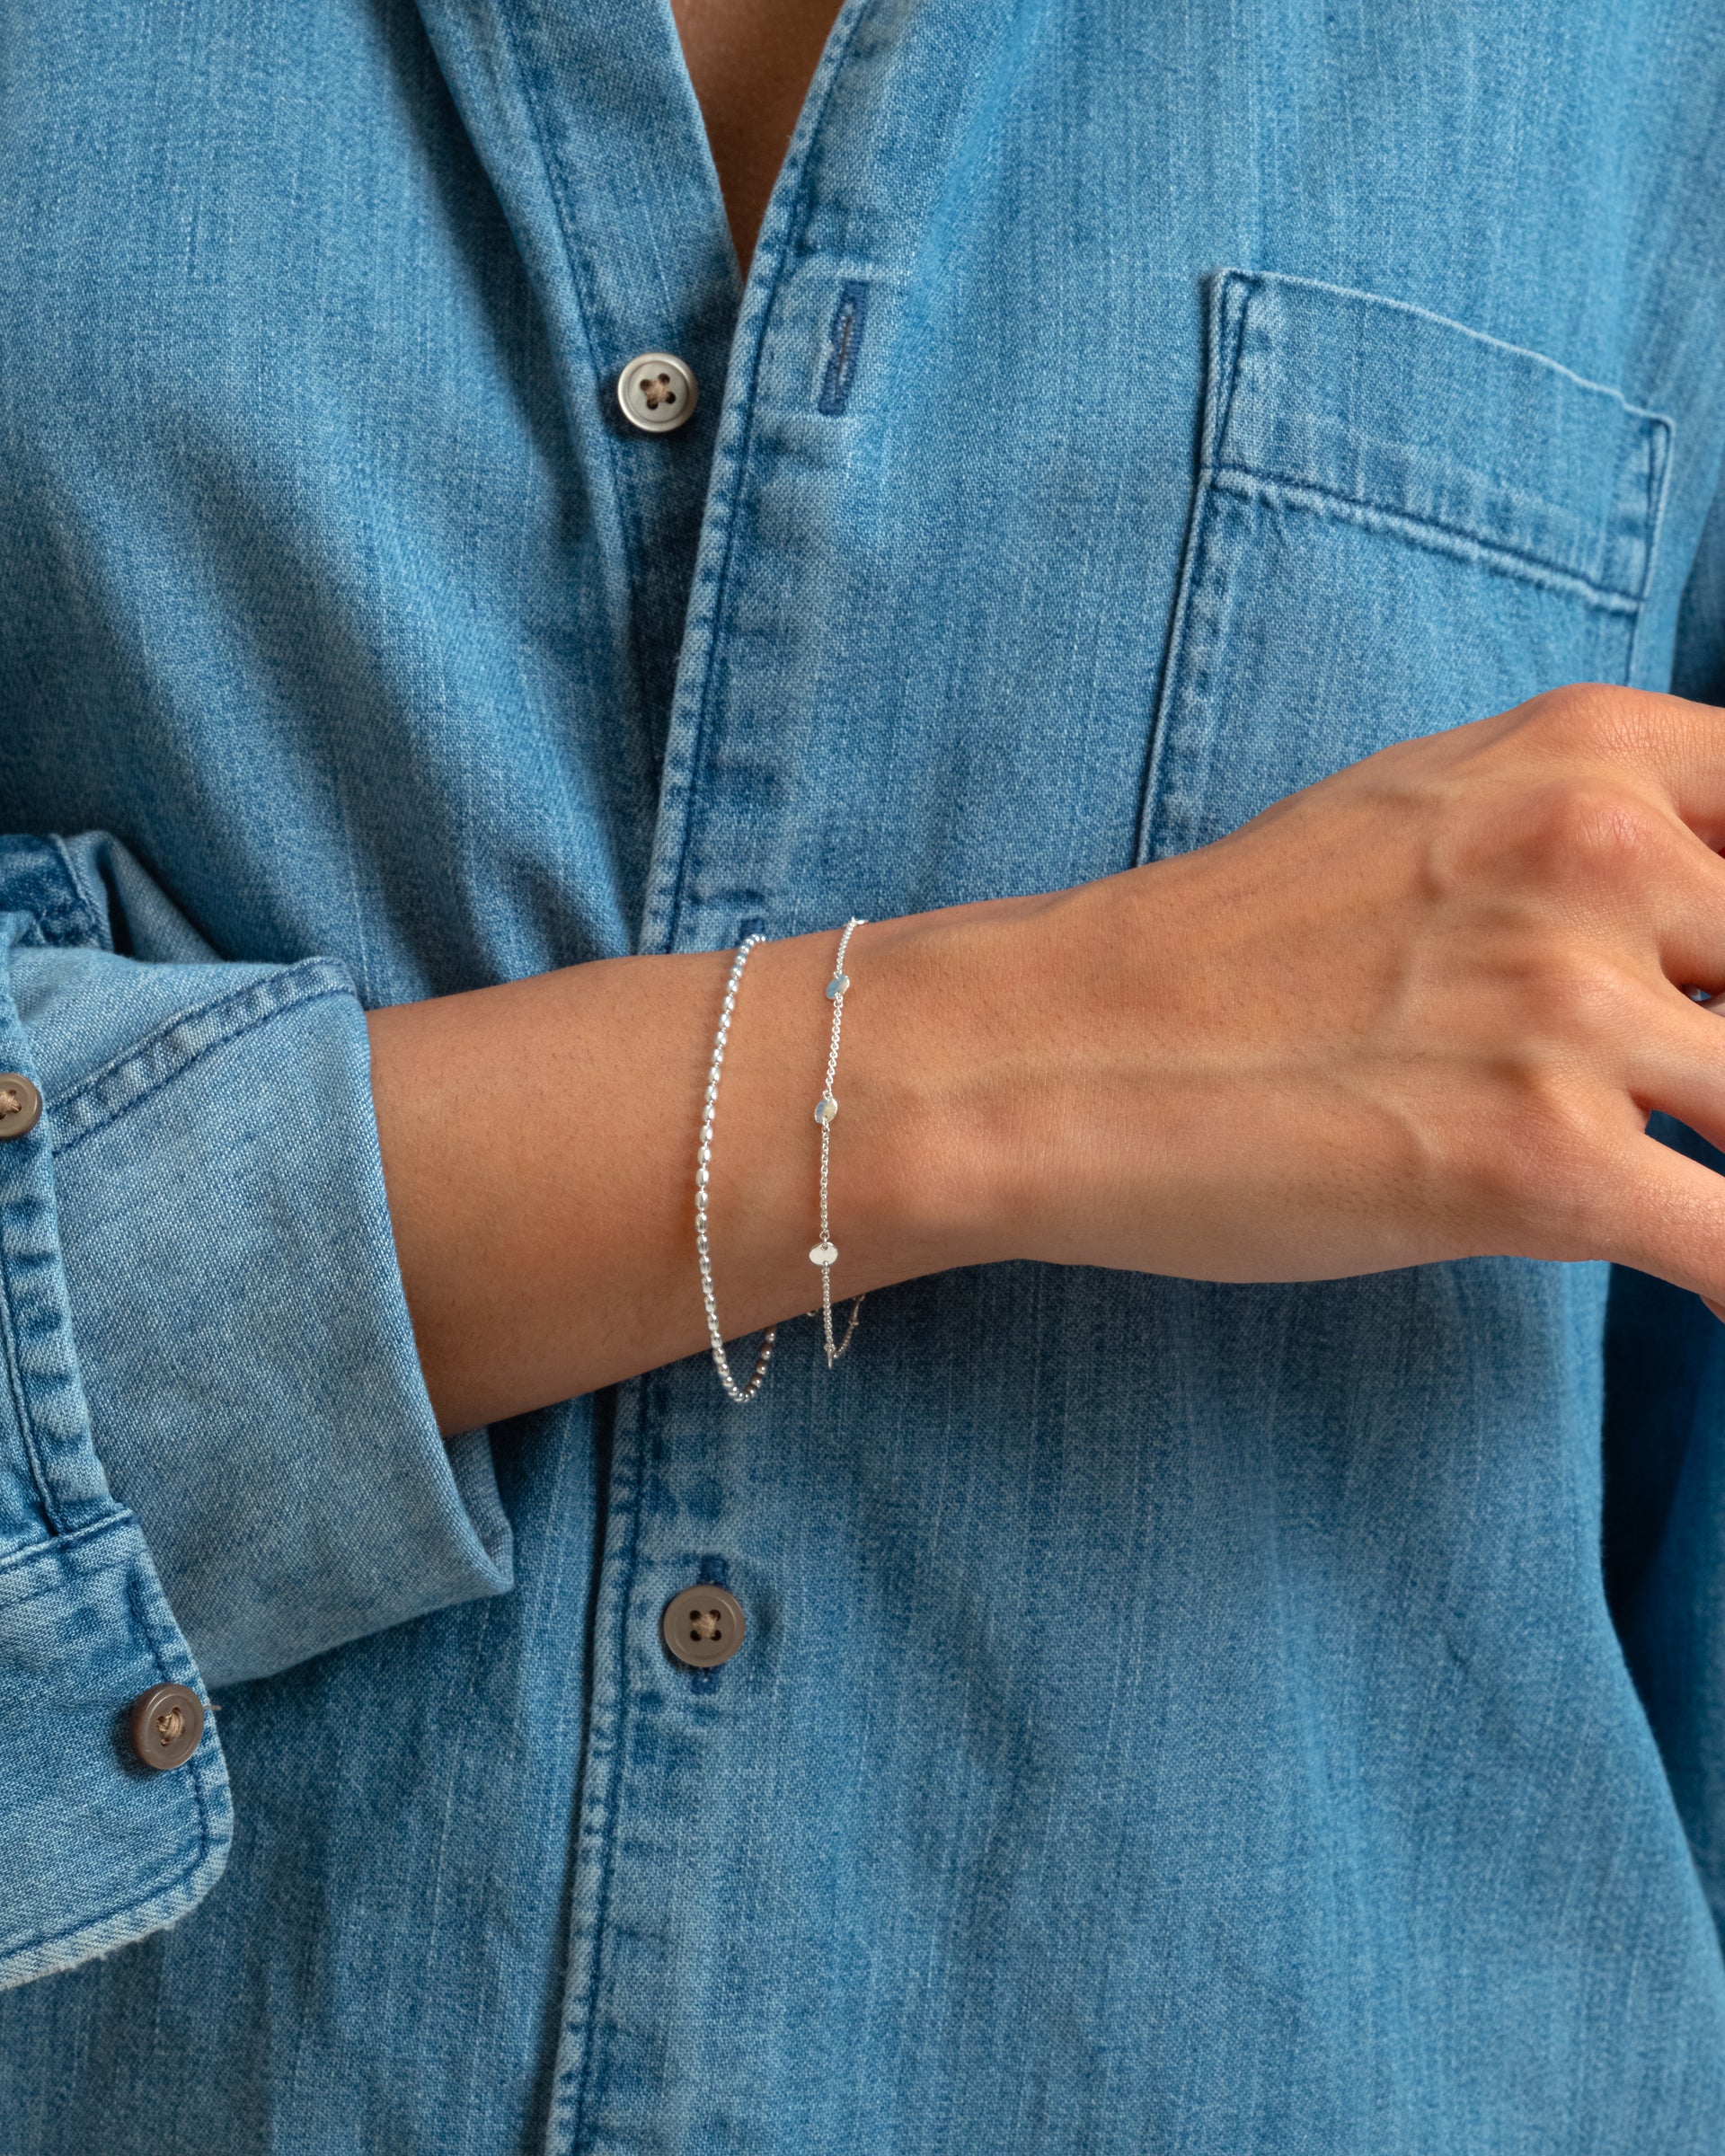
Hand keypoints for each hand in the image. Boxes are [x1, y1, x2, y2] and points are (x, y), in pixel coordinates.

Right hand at [955, 683, 1724, 1299]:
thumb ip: (1595, 830)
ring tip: (1679, 1187)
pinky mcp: (1544, 1165)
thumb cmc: (1228, 947)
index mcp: (1590, 753)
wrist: (1053, 1051)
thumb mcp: (1428, 812)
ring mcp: (1575, 1009)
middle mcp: (1604, 853)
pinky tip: (1708, 1296)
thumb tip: (1710, 924)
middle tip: (1691, 1100)